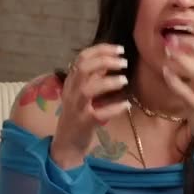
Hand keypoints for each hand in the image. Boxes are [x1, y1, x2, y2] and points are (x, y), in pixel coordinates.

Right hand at [51, 43, 130, 168]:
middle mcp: (71, 92)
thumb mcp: (82, 93)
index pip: (82, 58)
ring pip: (88, 89)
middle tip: (123, 62)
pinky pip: (99, 113)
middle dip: (105, 60)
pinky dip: (114, 108)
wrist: (66, 144)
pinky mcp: (84, 122)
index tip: (120, 49)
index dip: (101, 50)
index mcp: (71, 82)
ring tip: (124, 81)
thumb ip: (93, 77)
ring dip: (109, 82)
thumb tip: (108, 60)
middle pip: (83, 68)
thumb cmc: (77, 115)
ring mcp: (76, 107)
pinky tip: (126, 104)